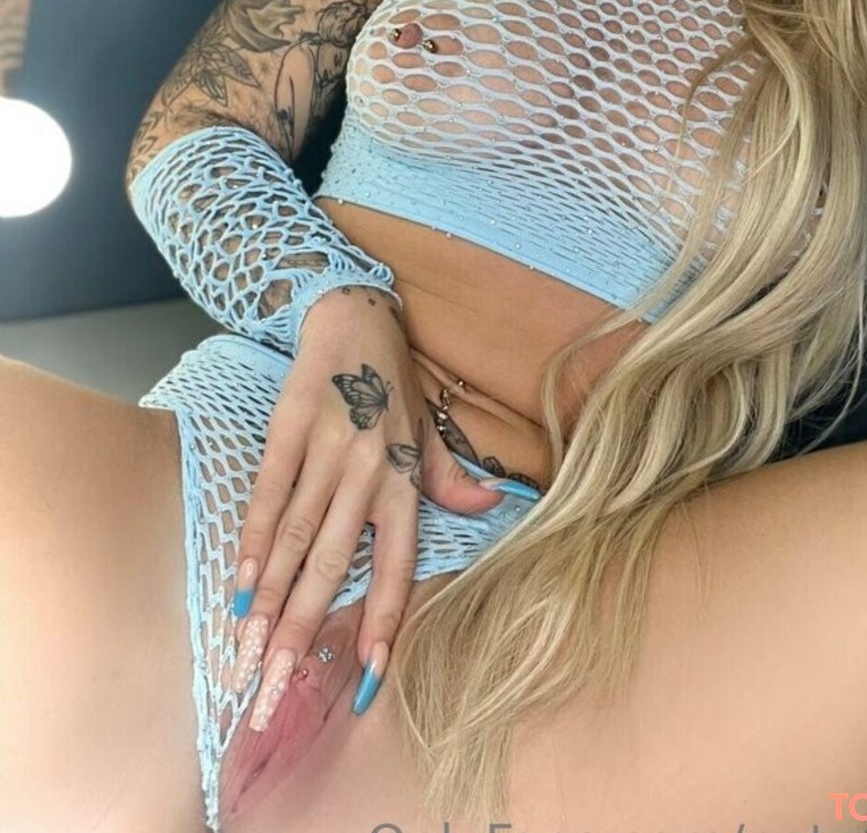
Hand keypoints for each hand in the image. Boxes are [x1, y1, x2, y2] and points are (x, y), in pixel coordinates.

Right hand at [226, 298, 504, 733]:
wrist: (356, 315)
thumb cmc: (395, 382)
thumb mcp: (430, 429)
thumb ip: (451, 477)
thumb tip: (491, 507)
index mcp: (406, 480)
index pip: (396, 566)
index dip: (382, 623)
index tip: (366, 680)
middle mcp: (369, 473)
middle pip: (332, 565)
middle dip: (305, 632)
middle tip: (278, 688)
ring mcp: (327, 451)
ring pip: (295, 539)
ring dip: (269, 601)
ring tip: (249, 652)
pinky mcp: (288, 428)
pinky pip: (268, 493)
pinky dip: (251, 539)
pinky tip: (238, 581)